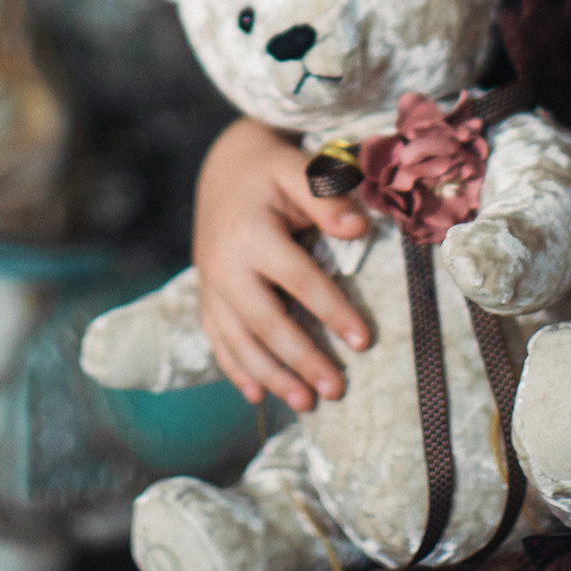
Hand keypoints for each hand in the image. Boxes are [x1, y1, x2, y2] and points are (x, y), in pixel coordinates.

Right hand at [192, 116, 374, 411]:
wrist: (224, 167)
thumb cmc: (272, 170)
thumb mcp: (299, 169)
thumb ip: (327, 197)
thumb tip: (359, 229)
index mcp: (249, 232)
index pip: (298, 279)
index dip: (332, 311)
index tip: (364, 341)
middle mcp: (223, 264)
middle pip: (265, 321)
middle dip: (301, 359)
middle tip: (336, 390)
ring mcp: (210, 284)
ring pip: (238, 340)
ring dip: (271, 376)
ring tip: (306, 404)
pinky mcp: (206, 295)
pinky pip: (218, 339)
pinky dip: (236, 369)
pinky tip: (257, 395)